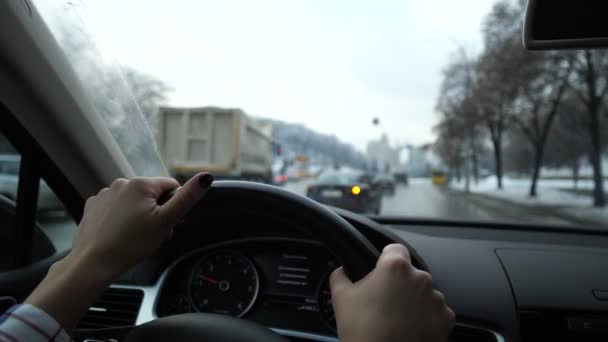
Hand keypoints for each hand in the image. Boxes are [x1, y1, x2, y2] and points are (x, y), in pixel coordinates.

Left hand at [70, 173, 213, 278]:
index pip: (171, 187)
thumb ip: (187, 198)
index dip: (174, 207)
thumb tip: (206, 177)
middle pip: (152, 195)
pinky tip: (120, 234)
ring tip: (136, 237)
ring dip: (139, 216)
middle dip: (157, 213)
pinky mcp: (93, 207)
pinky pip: (116, 209)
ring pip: (134, 202)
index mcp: (140, 183)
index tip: (168, 224)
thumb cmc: (131, 244)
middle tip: (153, 235)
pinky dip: (121, 219)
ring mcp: (104, 195)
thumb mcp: (166, 221)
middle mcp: (121, 183)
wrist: (93, 264)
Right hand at [330, 244, 454, 341]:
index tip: (381, 270)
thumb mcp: (341, 297)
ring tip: (397, 319)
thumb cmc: (364, 331)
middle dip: (399, 284)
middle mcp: (420, 278)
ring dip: (413, 301)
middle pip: (409, 273)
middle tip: (384, 302)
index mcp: (395, 267)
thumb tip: (342, 271)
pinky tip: (410, 328)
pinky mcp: (445, 318)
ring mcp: (436, 299)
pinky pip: (435, 311)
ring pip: (423, 292)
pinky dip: (426, 318)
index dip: (385, 258)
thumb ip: (341, 275)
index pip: (395, 248)